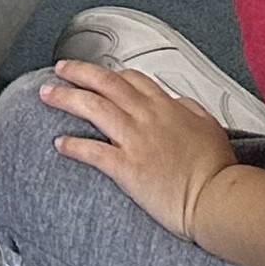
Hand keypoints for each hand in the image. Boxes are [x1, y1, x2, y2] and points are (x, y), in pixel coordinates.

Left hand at [41, 61, 236, 242]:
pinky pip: (92, 151)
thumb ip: (189, 110)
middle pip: (105, 83)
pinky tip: (59, 143)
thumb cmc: (216, 168)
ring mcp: (134, 140)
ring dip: (66, 98)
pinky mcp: (126, 167)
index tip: (98, 74)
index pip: (131, 79)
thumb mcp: (209, 126)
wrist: (217, 196)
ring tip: (47, 93)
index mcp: (166, 106)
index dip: (110, 73)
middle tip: (60, 68)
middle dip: (79, 72)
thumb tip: (179, 104)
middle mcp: (146, 117)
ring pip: (93, 108)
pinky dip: (73, 145)